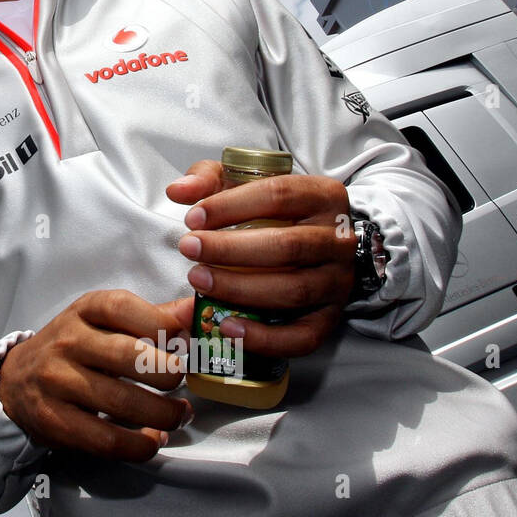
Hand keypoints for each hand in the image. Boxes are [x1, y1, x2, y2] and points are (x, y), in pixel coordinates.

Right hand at [0, 289, 194, 460]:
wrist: (15, 381)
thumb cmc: (72, 349)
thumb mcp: (102, 322)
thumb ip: (151, 318)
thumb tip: (195, 310)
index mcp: (83, 311)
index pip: (122, 307)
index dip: (162, 324)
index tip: (187, 341)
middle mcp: (67, 342)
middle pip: (127, 356)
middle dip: (169, 373)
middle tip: (184, 382)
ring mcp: (58, 382)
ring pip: (123, 403)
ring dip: (165, 414)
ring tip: (179, 415)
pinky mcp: (56, 421)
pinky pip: (108, 440)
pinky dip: (141, 445)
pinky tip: (153, 438)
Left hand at [166, 159, 354, 357]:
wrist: (314, 243)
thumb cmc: (272, 211)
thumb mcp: (243, 183)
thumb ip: (210, 179)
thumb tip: (178, 191)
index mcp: (322, 196)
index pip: (279, 195)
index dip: (232, 206)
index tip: (193, 218)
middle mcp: (337, 240)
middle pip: (286, 246)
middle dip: (230, 250)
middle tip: (188, 249)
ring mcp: (337, 282)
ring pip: (293, 290)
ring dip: (240, 289)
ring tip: (198, 281)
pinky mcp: (329, 318)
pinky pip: (303, 336)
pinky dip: (265, 337)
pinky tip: (229, 327)